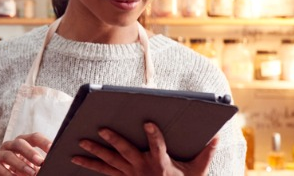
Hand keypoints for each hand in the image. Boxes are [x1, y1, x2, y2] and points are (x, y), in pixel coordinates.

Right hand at [0, 132, 51, 175]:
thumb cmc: (22, 171)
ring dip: (20, 165)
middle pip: (19, 143)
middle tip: (41, 161)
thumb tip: (51, 165)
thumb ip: (40, 163)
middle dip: (30, 152)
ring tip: (31, 173)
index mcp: (23, 143)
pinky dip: (7, 174)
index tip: (52, 148)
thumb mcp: (32, 165)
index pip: (34, 138)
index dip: (43, 142)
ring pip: (8, 155)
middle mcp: (10, 146)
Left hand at [71, 123, 217, 175]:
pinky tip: (77, 158)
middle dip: (114, 140)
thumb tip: (217, 137)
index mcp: (161, 164)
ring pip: (110, 162)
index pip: (158, 146)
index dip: (153, 135)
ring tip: (80, 143)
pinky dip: (90, 164)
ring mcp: (131, 174)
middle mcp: (143, 168)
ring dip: (94, 152)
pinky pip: (104, 171)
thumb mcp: (197, 171)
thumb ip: (206, 154)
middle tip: (101, 129)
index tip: (148, 123)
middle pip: (126, 152)